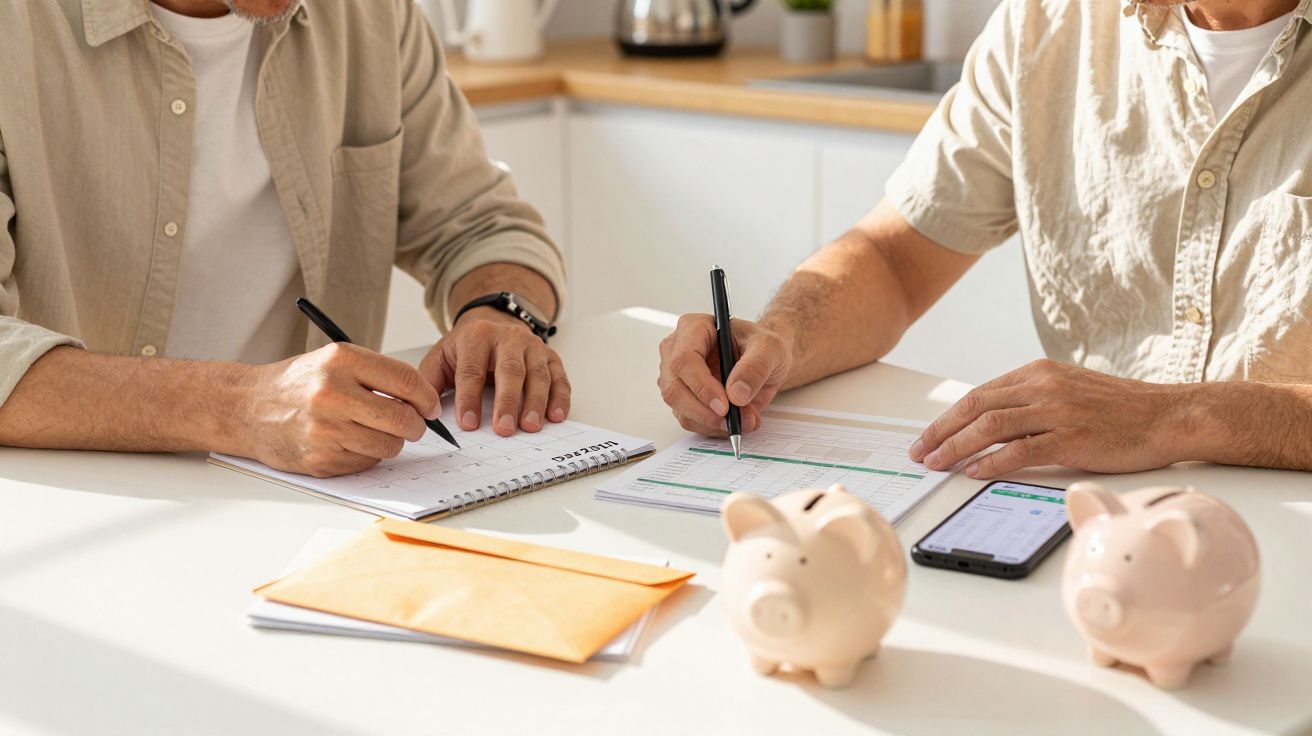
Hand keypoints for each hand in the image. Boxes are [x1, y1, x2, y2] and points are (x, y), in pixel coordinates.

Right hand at [241, 343, 440, 476]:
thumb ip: (379, 375)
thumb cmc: (299, 383)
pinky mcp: (319, 459)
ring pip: (389, 446)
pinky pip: (367, 462)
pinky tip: (349, 441)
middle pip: (403, 419)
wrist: (248, 407)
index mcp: (341, 360)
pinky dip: (367, 454)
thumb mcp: (336, 361)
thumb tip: (424, 400)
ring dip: (392, 442)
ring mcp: (324, 429)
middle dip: (417, 426)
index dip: (427, 397)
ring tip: (375, 431)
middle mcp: (332, 393)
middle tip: (414, 425)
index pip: (406, 380)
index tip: (431, 406)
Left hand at [418, 307, 569, 436]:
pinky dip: (560, 397)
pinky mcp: (550, 356)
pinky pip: (559, 377)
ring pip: (538, 374)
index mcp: (476, 337)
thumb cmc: (466, 350)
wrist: (492, 324)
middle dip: (507, 402)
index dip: (469, 398)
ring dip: (536, 402)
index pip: (472, 370)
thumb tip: (422, 413)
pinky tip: (556, 416)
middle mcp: (508, 338)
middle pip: (509, 370)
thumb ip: (430, 383)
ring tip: (531, 426)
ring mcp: (532, 346)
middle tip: (504, 429)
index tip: (468, 424)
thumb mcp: (441, 358)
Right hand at [657, 314, 792, 435]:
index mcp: (694, 328)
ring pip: (680, 409)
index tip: (724, 405)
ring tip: (744, 420)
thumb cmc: (762, 346)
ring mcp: (676, 376)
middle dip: (704, 411)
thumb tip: (736, 394)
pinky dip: (713, 427)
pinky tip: (734, 421)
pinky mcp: (683, 398)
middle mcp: (677, 351)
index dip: (701, 385)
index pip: (684, 359)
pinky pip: (690, 420)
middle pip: (674, 388)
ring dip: (712, 422)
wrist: (764, 361)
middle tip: (732, 421)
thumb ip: (755, 367)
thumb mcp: (770, 348)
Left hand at [910, 359, 1191, 478]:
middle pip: (976, 407)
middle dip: (941, 431)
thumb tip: (990, 423)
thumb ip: (1031, 400)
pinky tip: (973, 472)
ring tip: (937, 464)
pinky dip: (991, 461)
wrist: (1168, 415)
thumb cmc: (1120, 409)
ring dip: (956, 447)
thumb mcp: (1068, 390)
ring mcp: (1056, 410)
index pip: (979, 394)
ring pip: (990, 426)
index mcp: (1037, 372)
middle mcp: (1043, 386)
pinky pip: (1020, 449)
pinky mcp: (1072, 437)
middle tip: (920, 452)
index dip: (948, 417)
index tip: (928, 436)